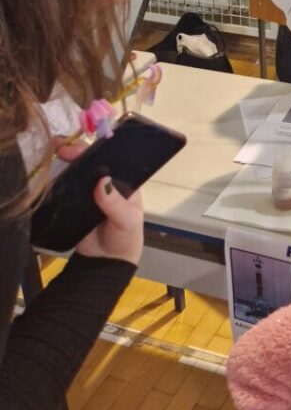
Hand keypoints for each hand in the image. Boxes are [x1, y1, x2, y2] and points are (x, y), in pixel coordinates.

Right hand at [52, 137, 143, 264]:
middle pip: (90, 160)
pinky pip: (62, 189)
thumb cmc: (125, 238)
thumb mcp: (127, 221)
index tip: (83, 147)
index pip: (111, 158)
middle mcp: (104, 183)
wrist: (104, 263)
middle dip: (76, 150)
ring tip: (52, 151)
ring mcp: (86, 192)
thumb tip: (102, 181)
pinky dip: (54, 180)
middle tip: (61, 148)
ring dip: (63, 160)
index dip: (97, 149)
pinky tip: (44, 173)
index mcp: (122, 182)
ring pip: (74, 171)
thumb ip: (116, 204)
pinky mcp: (71, 203)